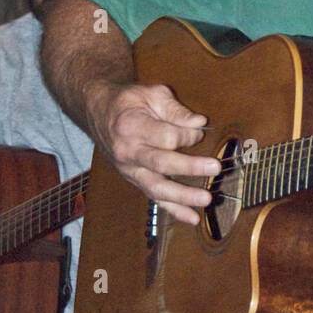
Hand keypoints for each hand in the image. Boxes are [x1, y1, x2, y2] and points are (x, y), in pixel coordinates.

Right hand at [90, 81, 218, 225]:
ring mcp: (130, 169)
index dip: (187, 135)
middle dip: (190, 167)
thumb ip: (176, 110)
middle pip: (162, 164)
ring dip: (183, 196)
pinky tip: (192, 218)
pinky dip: (174, 210)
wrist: (98, 112)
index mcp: (131, 126)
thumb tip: (200, 123)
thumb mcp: (151, 94)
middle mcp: (128, 151)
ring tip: (205, 199)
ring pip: (157, 187)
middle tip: (215, 168)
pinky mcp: (135, 180)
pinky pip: (154, 198)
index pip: (165, 137)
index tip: (200, 131)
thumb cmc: (127, 102)